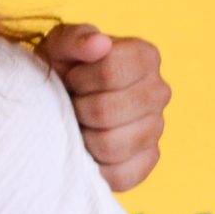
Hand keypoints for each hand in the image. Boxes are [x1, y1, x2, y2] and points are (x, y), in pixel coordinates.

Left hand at [39, 24, 167, 192]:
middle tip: (71, 103)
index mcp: (144, 56)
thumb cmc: (60, 70)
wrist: (56, 102)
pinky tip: (87, 149)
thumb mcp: (58, 47)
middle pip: (107, 111)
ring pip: (111, 145)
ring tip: (78, 124)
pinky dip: (95, 166)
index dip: (79, 78)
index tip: (71, 77)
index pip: (111, 72)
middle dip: (77, 109)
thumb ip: (75, 38)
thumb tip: (99, 44)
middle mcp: (159, 91)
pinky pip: (121, 174)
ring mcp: (157, 128)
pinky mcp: (148, 160)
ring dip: (82, 137)